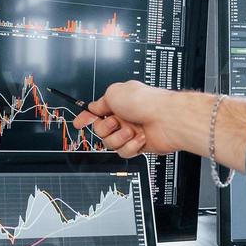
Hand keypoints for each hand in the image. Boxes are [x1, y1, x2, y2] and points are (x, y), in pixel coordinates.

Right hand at [72, 81, 186, 157]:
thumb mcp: (114, 93)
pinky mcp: (138, 146)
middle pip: (100, 131)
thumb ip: (100, 102)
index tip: (79, 123)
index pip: (96, 111)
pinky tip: (141, 138)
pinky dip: (131, 146)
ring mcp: (130, 132)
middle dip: (106, 128)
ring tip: (132, 130)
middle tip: (117, 122)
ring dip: (120, 137)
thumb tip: (93, 108)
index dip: (85, 117)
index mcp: (118, 103)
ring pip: (110, 143)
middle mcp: (124, 117)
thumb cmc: (145, 103)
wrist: (167, 120)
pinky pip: (124, 152)